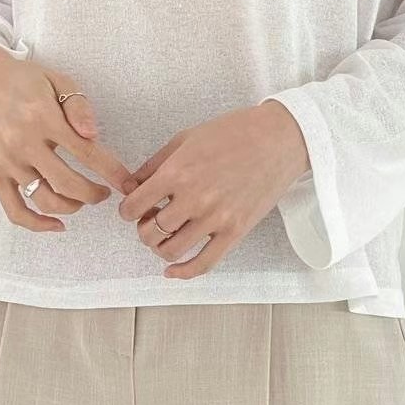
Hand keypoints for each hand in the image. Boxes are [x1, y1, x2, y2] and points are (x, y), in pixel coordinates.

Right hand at [0, 43, 135, 232]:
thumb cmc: (21, 79)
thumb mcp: (56, 80)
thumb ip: (78, 106)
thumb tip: (93, 134)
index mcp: (43, 118)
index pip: (87, 153)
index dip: (112, 171)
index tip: (126, 183)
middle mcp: (24, 143)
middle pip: (69, 184)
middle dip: (94, 194)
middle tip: (105, 192)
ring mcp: (7, 161)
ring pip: (45, 200)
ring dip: (72, 207)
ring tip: (82, 200)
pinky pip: (14, 209)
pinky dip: (36, 224)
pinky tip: (56, 224)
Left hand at [118, 100, 309, 277]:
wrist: (277, 139)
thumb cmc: (232, 133)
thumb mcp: (185, 139)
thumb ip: (154, 165)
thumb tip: (130, 186)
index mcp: (177, 172)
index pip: (134, 206)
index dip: (127, 210)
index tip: (131, 209)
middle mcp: (194, 198)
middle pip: (150, 232)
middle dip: (143, 228)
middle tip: (150, 219)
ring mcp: (216, 218)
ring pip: (171, 250)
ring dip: (159, 247)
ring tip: (165, 235)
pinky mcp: (235, 231)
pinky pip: (204, 263)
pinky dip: (183, 272)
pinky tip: (172, 270)